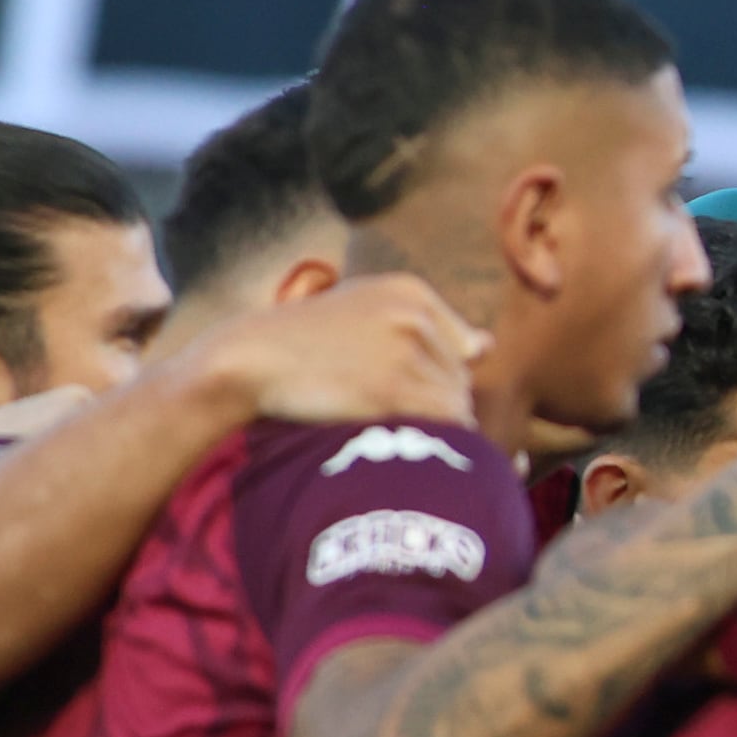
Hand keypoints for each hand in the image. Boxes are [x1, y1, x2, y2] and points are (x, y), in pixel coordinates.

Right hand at [204, 273, 487, 433]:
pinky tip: (404, 444)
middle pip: (462, 377)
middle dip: (438, 404)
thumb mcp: (364, 311)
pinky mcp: (391, 386)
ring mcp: (405, 349)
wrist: (249, 358)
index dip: (438, 379)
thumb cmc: (304, 343)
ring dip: (434, 426)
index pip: (464, 347)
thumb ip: (424, 325)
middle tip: (396, 422)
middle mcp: (415, 315)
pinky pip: (444, 421)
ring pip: (456, 402)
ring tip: (394, 433)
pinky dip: (435, 440)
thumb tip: (487, 345)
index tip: (398, 393)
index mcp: (411, 292)